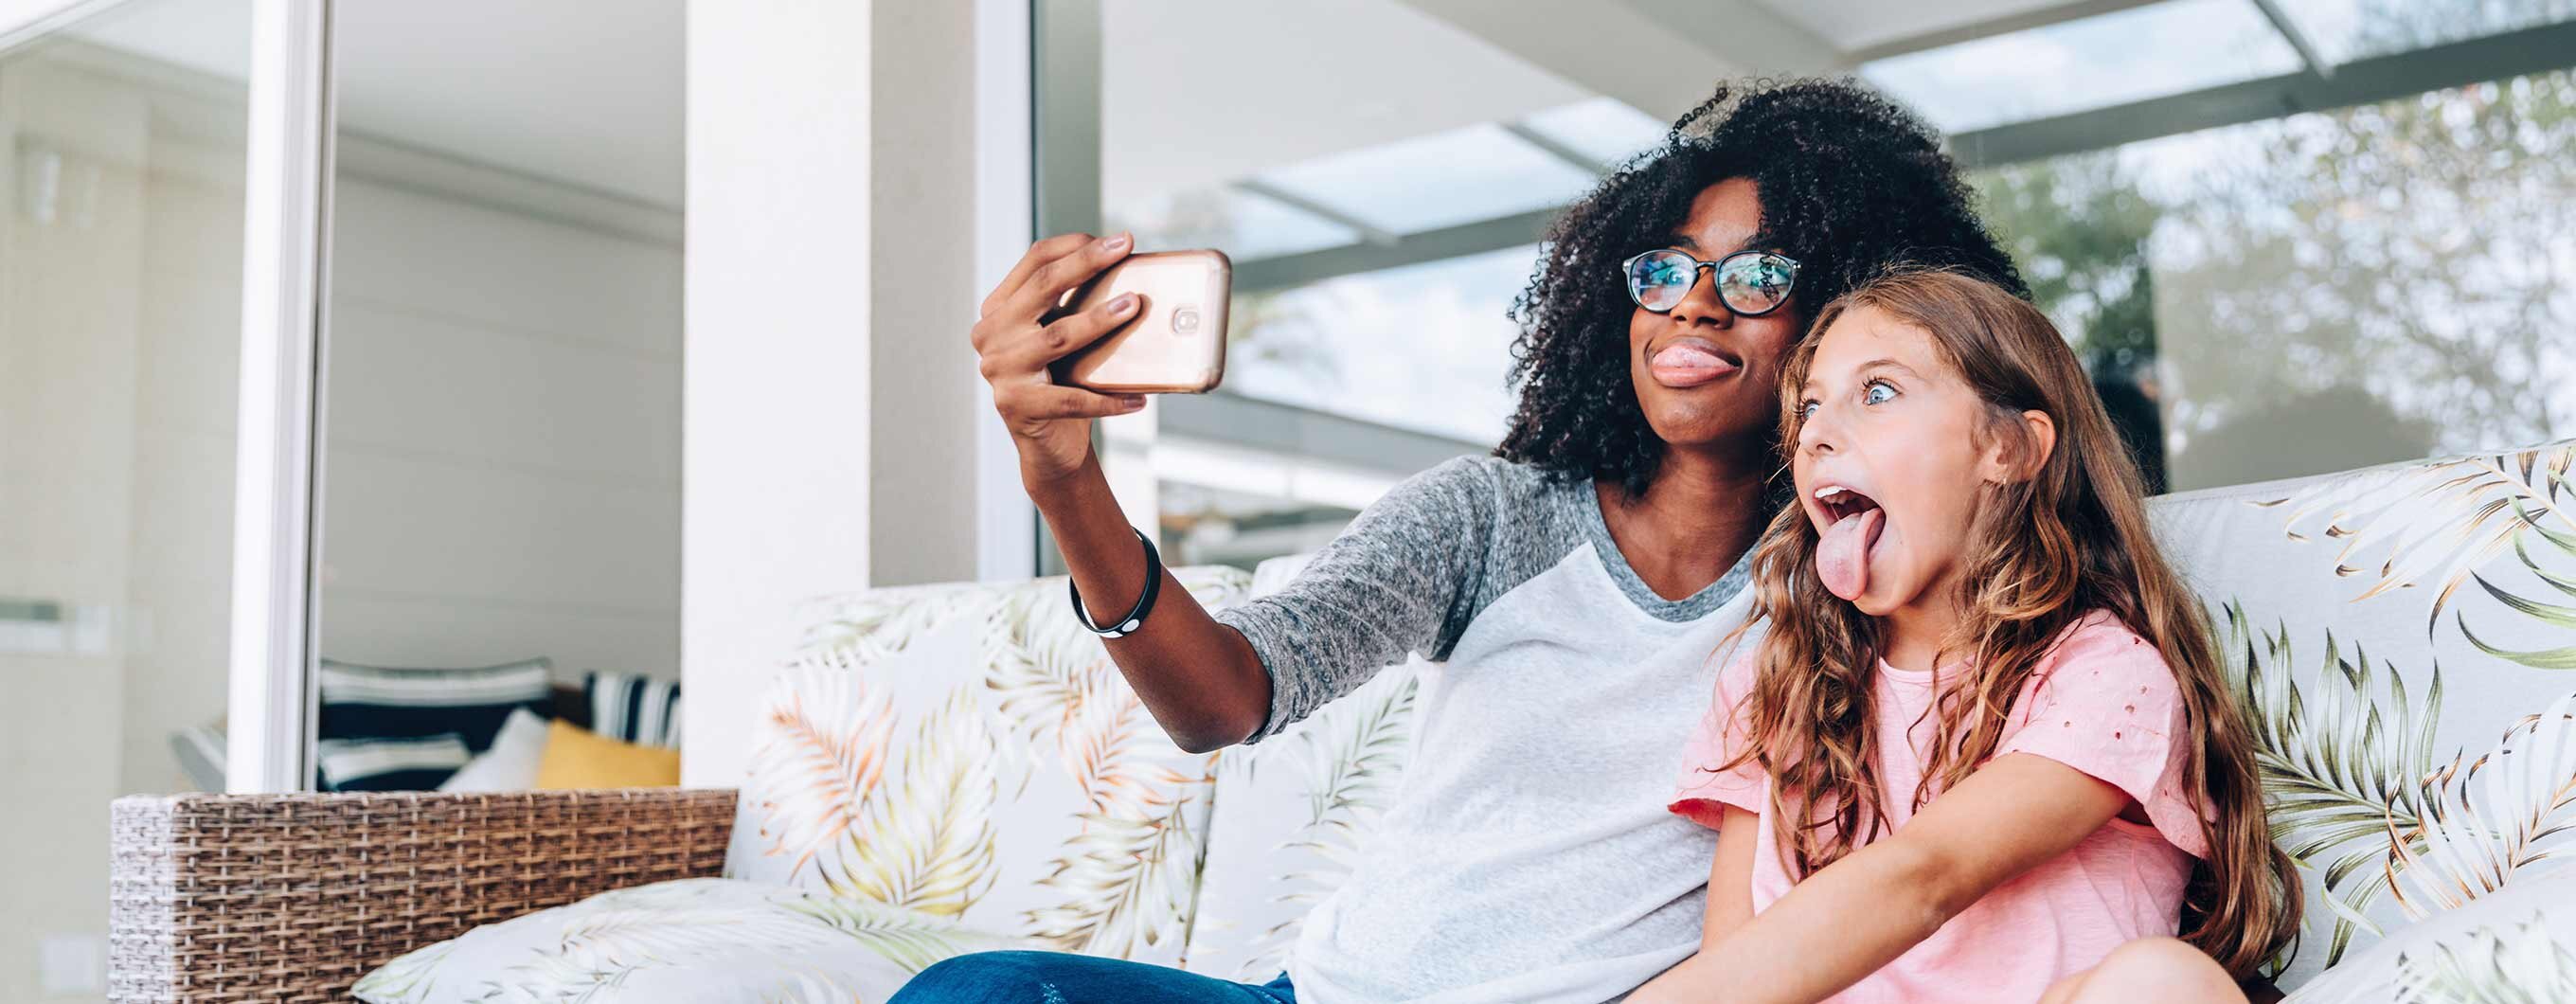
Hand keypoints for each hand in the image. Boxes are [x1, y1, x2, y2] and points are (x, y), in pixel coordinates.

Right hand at [972, 232, 1147, 484]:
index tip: (1117, 240)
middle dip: (1088, 262)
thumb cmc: (1063, 382)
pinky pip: (1072, 398)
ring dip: (1099, 319)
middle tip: (1125, 249)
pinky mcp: (1017, 406)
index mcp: (999, 310)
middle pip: (1043, 286)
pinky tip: (1138, 399)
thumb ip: (1075, 306)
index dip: (1075, 246)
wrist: (1048, 446)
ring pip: (1057, 336)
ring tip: (1134, 306)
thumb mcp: (1062, 336)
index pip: (1034, 261)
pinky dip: (1109, 399)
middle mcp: (991, 335)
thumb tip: (1132, 271)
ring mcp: (1000, 370)